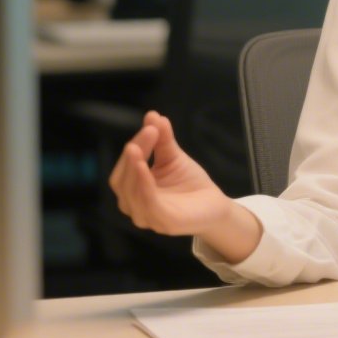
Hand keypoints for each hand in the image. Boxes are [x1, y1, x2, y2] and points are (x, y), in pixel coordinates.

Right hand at [108, 111, 232, 237]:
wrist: (215, 205)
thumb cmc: (189, 183)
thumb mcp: (173, 157)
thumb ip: (162, 139)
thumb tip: (152, 114)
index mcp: (133, 190)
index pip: (125, 168)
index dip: (134, 146)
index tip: (149, 126)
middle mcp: (134, 206)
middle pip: (122, 181)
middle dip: (131, 156)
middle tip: (147, 132)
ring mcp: (147, 217)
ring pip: (130, 194)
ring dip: (133, 169)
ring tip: (138, 148)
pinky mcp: (163, 223)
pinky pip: (148, 204)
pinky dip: (143, 186)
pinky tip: (145, 168)